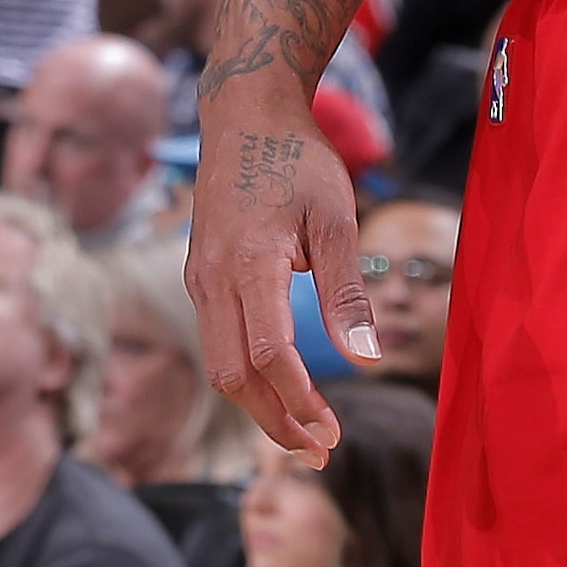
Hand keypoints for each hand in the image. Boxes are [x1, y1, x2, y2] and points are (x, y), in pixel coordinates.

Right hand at [189, 68, 370, 465]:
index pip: (269, 356)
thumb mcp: (336, 217)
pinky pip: (216, 340)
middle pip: (232, 376)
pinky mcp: (200, 274)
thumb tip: (367, 359)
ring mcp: (199, 277)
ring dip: (258, 405)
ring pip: (218, 363)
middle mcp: (212, 278)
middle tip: (319, 452)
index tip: (333, 432)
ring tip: (302, 431)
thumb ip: (346, 292)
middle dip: (274, 422)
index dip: (301, 402)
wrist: (244, 114)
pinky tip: (280, 384)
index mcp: (249, 264)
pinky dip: (246, 374)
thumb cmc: (297, 159)